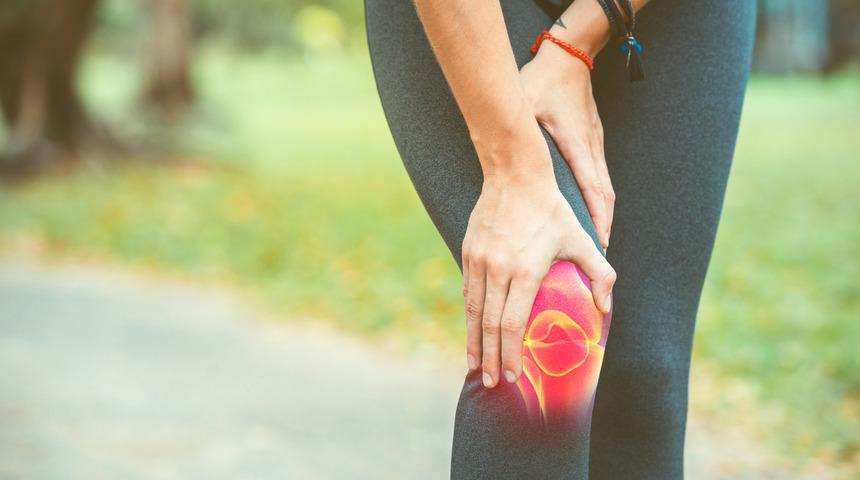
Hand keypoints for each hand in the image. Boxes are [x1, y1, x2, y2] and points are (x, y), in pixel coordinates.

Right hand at [461, 152, 615, 388]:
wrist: (514, 174)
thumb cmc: (552, 209)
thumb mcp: (581, 239)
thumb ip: (600, 274)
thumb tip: (607, 308)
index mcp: (524, 270)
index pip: (511, 323)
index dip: (510, 353)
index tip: (513, 375)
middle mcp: (497, 269)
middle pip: (488, 325)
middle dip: (489, 358)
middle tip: (491, 383)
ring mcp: (479, 260)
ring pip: (472, 311)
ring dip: (473, 342)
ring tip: (475, 366)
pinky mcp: (468, 251)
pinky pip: (467, 291)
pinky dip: (468, 317)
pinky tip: (471, 331)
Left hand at [520, 42, 614, 248]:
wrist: (568, 56)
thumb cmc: (544, 80)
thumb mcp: (527, 104)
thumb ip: (517, 127)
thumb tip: (498, 148)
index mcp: (576, 143)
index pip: (592, 187)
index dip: (597, 217)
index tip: (601, 241)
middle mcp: (591, 147)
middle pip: (604, 194)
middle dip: (603, 223)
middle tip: (600, 252)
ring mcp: (595, 144)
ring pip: (604, 187)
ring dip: (602, 213)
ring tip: (597, 240)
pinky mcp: (592, 140)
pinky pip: (599, 176)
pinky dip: (599, 198)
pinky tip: (590, 212)